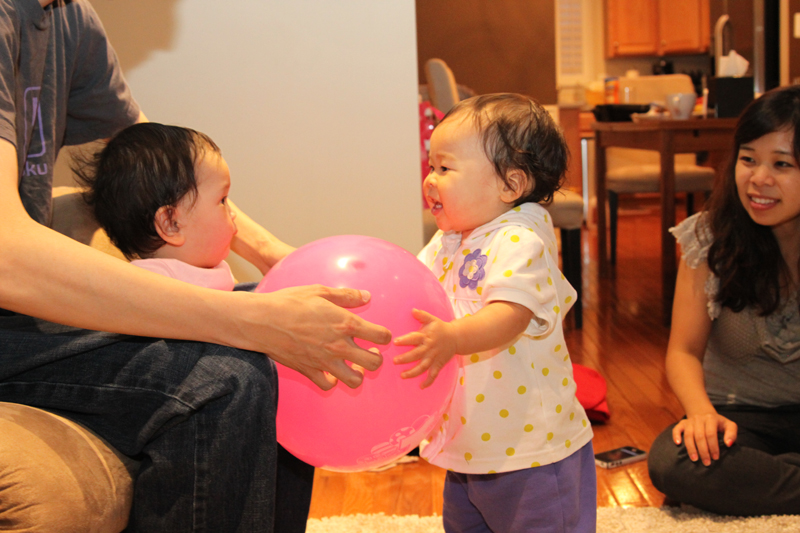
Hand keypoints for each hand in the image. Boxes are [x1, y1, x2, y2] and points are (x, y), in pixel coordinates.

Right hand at [250, 285, 390, 390]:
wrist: (261, 321)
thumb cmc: (289, 302)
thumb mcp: (320, 291)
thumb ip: (346, 295)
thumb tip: (367, 296)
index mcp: (345, 323)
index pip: (381, 336)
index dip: (385, 335)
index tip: (379, 333)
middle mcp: (339, 346)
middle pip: (374, 363)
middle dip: (377, 358)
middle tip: (370, 351)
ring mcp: (325, 361)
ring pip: (355, 380)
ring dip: (358, 374)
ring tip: (353, 364)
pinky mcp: (310, 371)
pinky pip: (329, 385)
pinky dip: (332, 381)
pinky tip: (331, 371)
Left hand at [393, 308, 457, 388]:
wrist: (457, 337)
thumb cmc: (441, 328)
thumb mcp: (432, 319)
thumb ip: (422, 315)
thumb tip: (412, 310)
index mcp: (426, 336)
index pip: (414, 338)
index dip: (405, 340)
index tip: (395, 342)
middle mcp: (429, 348)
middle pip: (416, 354)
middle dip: (405, 359)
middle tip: (395, 361)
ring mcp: (434, 357)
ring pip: (423, 367)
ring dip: (413, 372)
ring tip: (403, 376)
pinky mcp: (439, 364)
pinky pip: (433, 374)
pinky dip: (428, 381)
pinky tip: (421, 387)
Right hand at [672, 412, 737, 465]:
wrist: (703, 412)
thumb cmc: (718, 423)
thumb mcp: (729, 425)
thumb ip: (732, 433)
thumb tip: (729, 444)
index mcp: (711, 418)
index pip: (711, 434)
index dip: (713, 447)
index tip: (716, 457)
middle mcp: (699, 419)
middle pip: (699, 436)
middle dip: (703, 451)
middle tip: (706, 463)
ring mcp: (689, 421)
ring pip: (688, 435)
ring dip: (691, 448)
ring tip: (695, 459)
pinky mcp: (682, 423)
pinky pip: (676, 429)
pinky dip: (676, 436)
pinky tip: (678, 443)